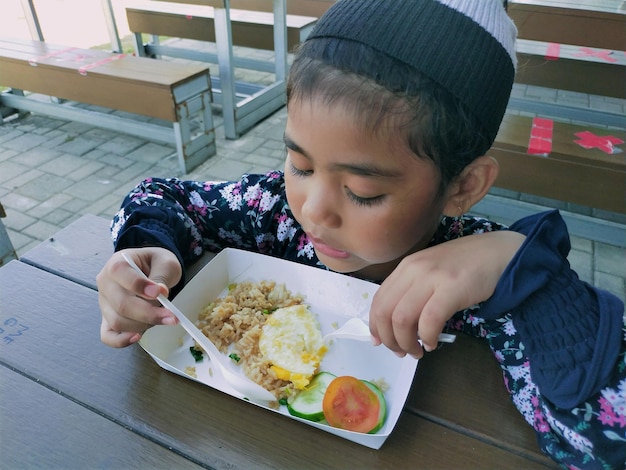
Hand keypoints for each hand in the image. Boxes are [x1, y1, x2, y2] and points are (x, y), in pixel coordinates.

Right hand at [97, 247, 182, 347]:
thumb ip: (161, 276)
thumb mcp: (165, 262)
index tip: (159, 292)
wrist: (151, 269)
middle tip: (171, 315)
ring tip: (163, 318)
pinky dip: (121, 340)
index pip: (120, 274)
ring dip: (143, 324)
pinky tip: (138, 336)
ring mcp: (104, 303)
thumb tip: (160, 293)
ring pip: (118, 321)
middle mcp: (105, 283)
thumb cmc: (156, 264)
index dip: (140, 286)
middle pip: (121, 304)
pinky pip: (108, 336)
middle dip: (149, 313)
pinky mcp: (107, 319)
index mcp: (117, 263)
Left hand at [368, 231, 524, 357]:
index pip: (379, 300)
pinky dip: (427, 337)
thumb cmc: (465, 266)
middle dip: (389, 339)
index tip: (380, 342)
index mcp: (406, 267)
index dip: (375, 326)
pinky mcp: (452, 288)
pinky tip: (432, 343)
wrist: (499, 252)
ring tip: (417, 351)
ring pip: (402, 318)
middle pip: (385, 311)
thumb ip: (413, 291)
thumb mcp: (430, 272)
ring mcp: (432, 277)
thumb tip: (395, 324)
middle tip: (401, 351)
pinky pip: (429, 320)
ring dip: (406, 342)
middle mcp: (413, 270)